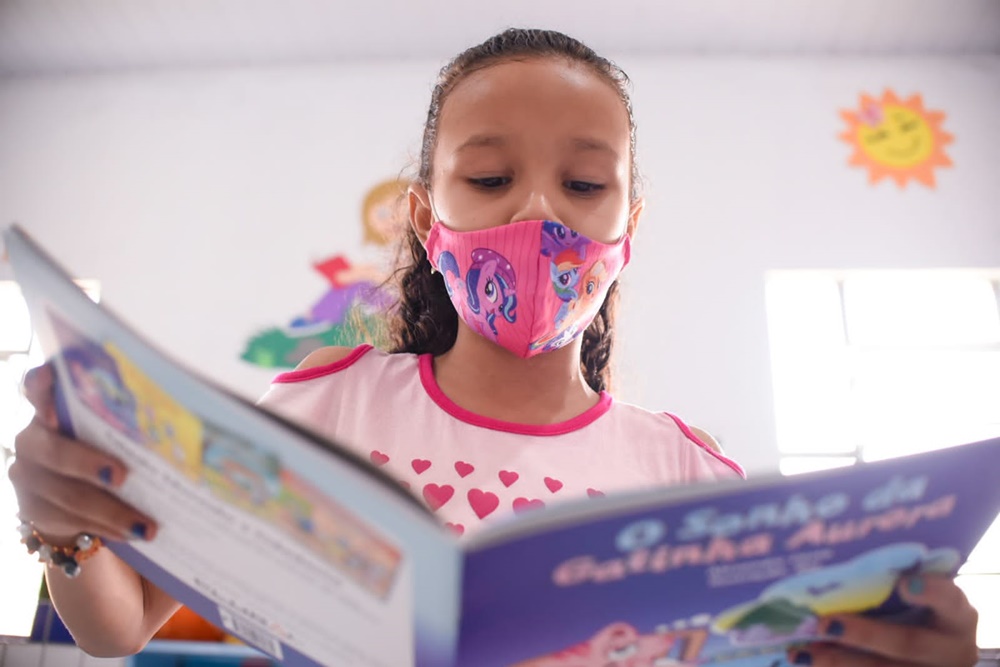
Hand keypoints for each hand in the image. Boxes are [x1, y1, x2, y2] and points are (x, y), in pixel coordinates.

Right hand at [8, 363, 156, 545]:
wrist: (79, 504)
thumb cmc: (111, 454)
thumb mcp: (118, 434)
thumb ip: (131, 420)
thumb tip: (197, 407)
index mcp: (53, 409)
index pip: (37, 388)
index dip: (41, 385)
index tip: (50, 377)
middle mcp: (32, 439)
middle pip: (53, 450)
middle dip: (87, 463)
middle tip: (121, 475)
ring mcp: (27, 476)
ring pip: (66, 495)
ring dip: (110, 511)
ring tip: (146, 526)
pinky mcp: (31, 510)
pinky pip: (68, 521)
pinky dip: (105, 527)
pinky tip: (132, 534)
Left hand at [787, 574, 979, 665]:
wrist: (925, 649)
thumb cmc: (909, 606)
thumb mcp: (912, 591)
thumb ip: (887, 580)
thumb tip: (835, 560)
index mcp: (957, 615)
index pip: (950, 600)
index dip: (931, 593)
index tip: (904, 584)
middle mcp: (952, 649)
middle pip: (909, 643)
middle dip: (866, 635)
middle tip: (827, 623)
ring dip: (839, 661)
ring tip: (802, 652)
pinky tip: (803, 659)